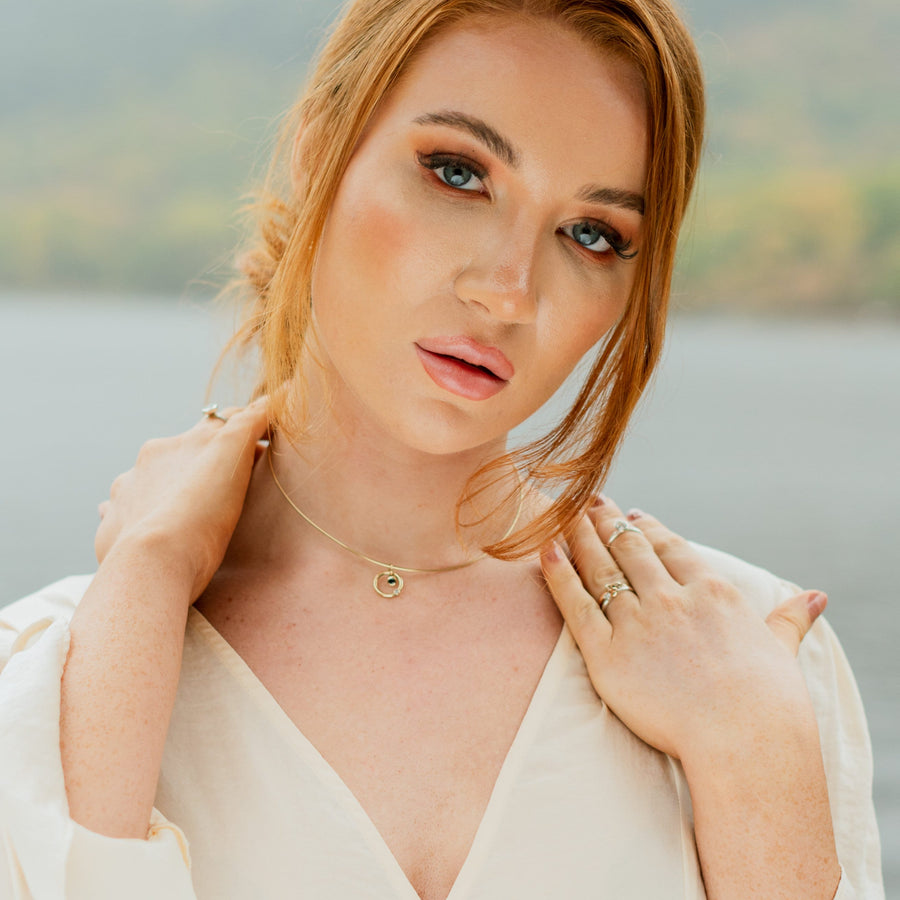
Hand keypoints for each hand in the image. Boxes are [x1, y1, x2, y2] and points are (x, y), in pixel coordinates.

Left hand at [95, 400, 269, 602]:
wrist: (153, 563)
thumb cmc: (201, 515)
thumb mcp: (232, 456)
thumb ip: (250, 420)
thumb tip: (279, 389)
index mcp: (179, 443)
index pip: (218, 425)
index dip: (242, 430)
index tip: (260, 445)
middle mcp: (149, 461)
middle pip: (182, 450)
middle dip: (201, 460)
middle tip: (224, 482)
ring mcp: (127, 492)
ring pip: (147, 478)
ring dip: (164, 485)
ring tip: (182, 508)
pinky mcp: (113, 525)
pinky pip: (122, 512)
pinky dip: (135, 514)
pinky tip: (145, 526)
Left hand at [539, 497, 826, 762]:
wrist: (745, 741)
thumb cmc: (770, 702)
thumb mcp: (781, 650)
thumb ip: (789, 618)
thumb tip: (816, 597)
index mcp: (711, 591)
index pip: (672, 547)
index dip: (649, 529)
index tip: (633, 516)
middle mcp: (671, 598)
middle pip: (630, 548)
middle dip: (607, 521)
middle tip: (590, 502)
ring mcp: (637, 623)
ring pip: (601, 568)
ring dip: (580, 537)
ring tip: (564, 515)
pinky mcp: (607, 653)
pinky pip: (576, 604)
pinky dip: (559, 574)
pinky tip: (545, 550)